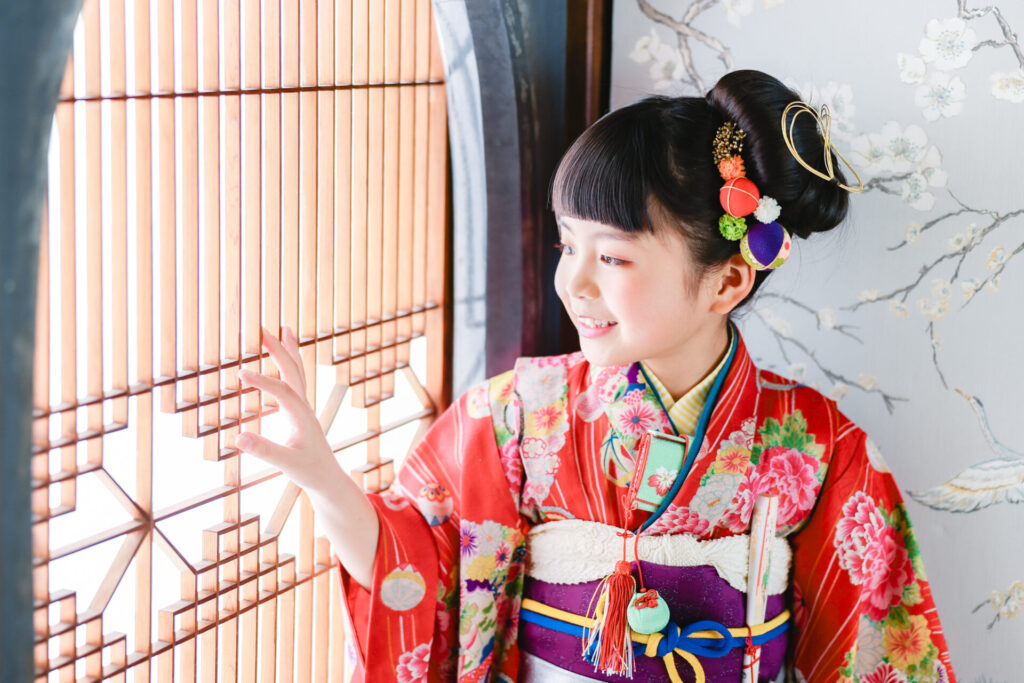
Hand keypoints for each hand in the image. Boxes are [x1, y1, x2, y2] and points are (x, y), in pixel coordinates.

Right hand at [235, 326, 338, 492]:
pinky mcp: (299, 411)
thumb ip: (265, 450)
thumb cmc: (309, 472)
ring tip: (283, 329)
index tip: (241, 373)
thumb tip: (238, 437)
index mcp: (301, 416)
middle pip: (293, 371)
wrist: (327, 478)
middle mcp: (304, 406)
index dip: (263, 381)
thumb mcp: (286, 464)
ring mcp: (303, 407)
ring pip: (297, 372)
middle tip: (264, 330)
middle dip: (279, 350)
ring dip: (288, 351)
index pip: (283, 391)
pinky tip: (281, 359)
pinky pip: (293, 381)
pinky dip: (287, 365)